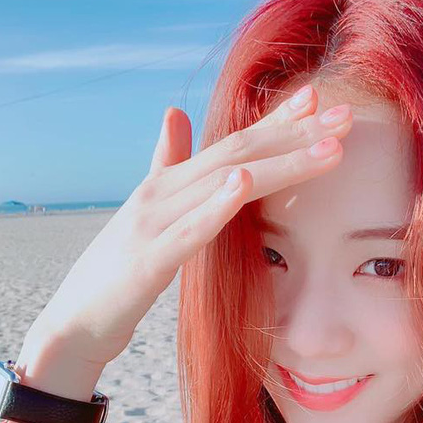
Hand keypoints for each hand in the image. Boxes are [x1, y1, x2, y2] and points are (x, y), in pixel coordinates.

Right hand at [27, 86, 352, 368]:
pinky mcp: (147, 261)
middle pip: (238, 154)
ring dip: (279, 163)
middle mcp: (163, 193)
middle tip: (345, 116)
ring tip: (327, 147)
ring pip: (223, 183)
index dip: (277, 121)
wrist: (76, 323)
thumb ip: (166, 167)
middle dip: (295, 134)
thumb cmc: (118, 274)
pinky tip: (244, 184)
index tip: (320, 99)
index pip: (233, 144)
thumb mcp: (148, 215)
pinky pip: (188, 231)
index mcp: (170, 185)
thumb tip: (175, 115)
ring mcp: (153, 223)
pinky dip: (216, 206)